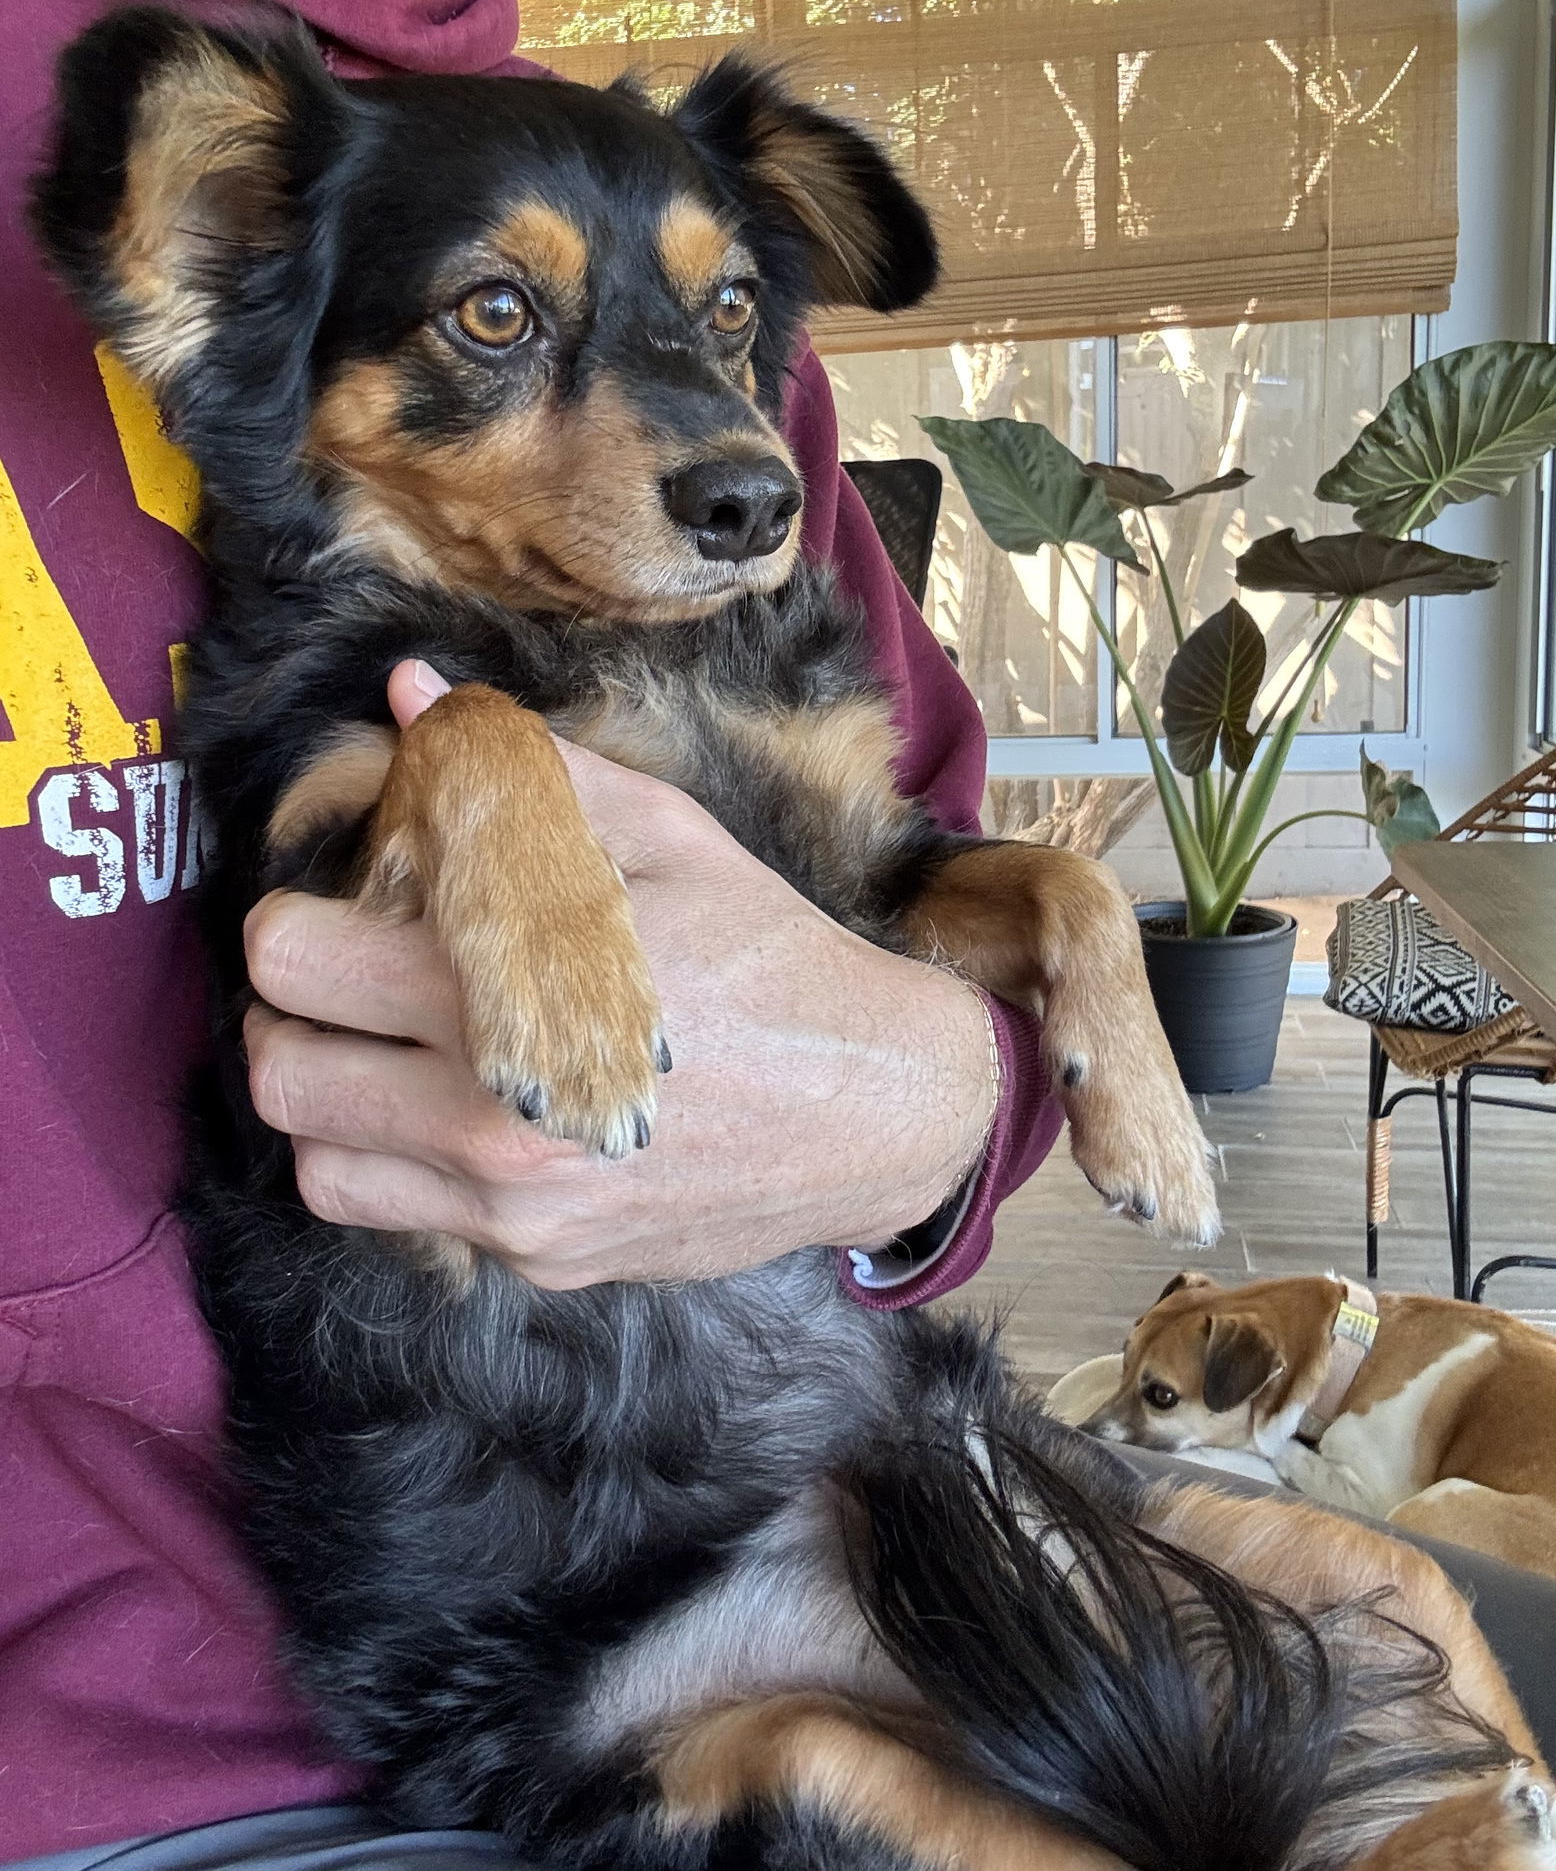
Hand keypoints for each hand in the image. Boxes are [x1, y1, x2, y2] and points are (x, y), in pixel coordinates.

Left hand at [241, 662, 998, 1286]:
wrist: (877, 1108)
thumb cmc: (772, 957)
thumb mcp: (667, 836)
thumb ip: (525, 770)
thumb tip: (411, 690)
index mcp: (507, 992)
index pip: (294, 961)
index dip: (295, 919)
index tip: (340, 909)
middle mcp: (492, 1117)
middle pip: (280, 1077)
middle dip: (288, 1017)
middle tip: (338, 985)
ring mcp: (516, 1208)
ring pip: (320, 1171)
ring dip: (331, 1109)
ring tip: (386, 1059)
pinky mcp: (545, 1262)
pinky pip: (414, 1221)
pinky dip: (413, 1170)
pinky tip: (476, 1115)